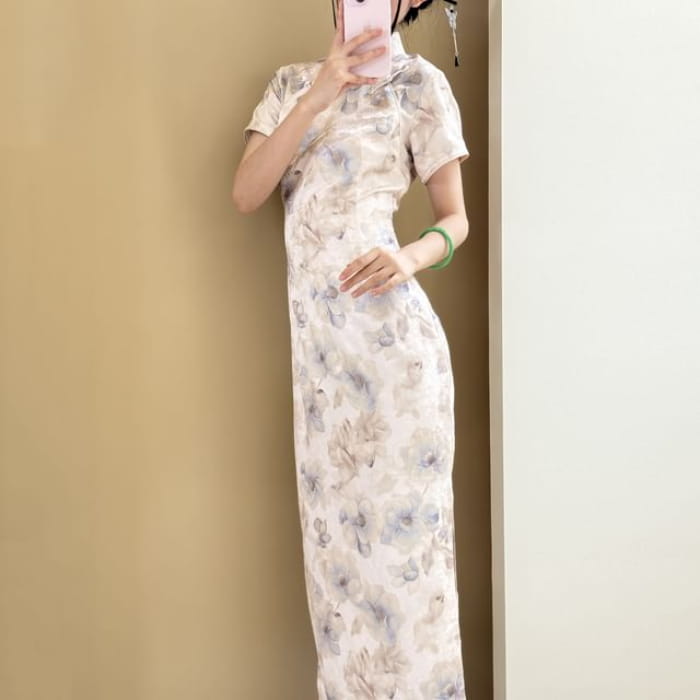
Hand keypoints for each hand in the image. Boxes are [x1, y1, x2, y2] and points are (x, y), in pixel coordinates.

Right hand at [300, 0, 386, 114]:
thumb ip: (349, 69)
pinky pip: (358, 78)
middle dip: (367, 35)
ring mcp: (337, 67)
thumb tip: (364, 69)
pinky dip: (367, 79)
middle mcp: (335, 57)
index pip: (339, 31)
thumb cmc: (325, 86)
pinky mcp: (340, 78)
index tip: (343, 5)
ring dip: (372, 53)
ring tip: (382, 50)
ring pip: (358, 58)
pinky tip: (375, 79)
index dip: (342, 18)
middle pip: (353, 41)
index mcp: (333, 53)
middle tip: (378, 30)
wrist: (314, 99)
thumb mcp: (336, 73)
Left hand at [338, 246, 417, 297]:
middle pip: (366, 271)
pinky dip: (380, 289)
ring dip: (363, 287)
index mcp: (378, 251)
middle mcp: (385, 257)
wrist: (410, 259)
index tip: (340, 278)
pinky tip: (371, 294)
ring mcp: (394, 266)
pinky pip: (389, 284)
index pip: (361, 261)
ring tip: (353, 294)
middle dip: (353, 281)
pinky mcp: (402, 275)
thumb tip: (347, 266)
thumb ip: (364, 261)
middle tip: (343, 288)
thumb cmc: (388, 259)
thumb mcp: (376, 256)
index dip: (350, 269)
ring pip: (375, 278)